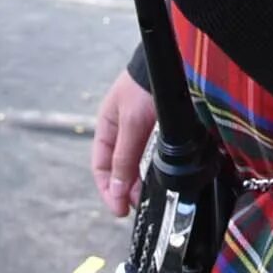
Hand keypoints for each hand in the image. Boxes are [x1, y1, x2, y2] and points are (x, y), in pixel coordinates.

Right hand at [91, 68, 155, 216]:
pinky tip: (157, 178)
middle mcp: (121, 129)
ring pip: (135, 163)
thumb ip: (124, 157)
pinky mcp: (158, 126)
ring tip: (145, 197)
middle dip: (124, 189)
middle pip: (118, 168)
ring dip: (138, 181)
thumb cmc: (144, 85)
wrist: (170, 63)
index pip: (101, 167)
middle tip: (136, 206)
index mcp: (107, 126)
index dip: (108, 190)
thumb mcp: (131, 124)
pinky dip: (150, 169)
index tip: (119, 209)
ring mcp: (139, 127)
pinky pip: (149, 154)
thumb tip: (116, 190)